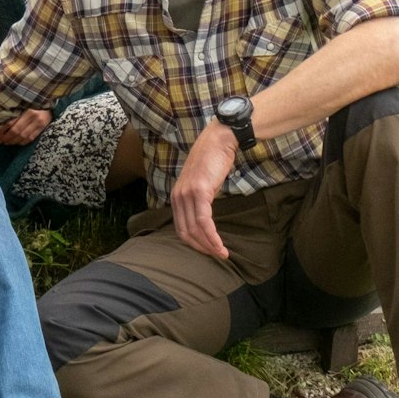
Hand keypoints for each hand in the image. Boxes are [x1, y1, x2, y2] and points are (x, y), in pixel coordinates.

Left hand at [0, 108, 51, 145]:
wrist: (50, 108)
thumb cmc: (35, 106)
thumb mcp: (24, 107)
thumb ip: (15, 114)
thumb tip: (0, 123)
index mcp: (27, 111)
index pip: (12, 122)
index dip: (2, 130)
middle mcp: (33, 118)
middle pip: (17, 131)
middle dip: (6, 137)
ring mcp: (39, 125)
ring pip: (23, 137)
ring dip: (12, 141)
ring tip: (5, 142)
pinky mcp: (42, 130)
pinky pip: (30, 139)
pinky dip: (21, 142)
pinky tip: (15, 142)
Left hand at [170, 122, 237, 259]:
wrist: (219, 140)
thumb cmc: (213, 161)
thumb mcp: (202, 184)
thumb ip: (199, 201)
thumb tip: (204, 219)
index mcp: (176, 197)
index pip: (180, 228)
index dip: (193, 243)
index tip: (207, 250)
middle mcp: (178, 197)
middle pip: (185, 233)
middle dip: (201, 248)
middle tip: (216, 256)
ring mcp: (187, 195)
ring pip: (195, 230)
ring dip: (209, 245)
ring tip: (222, 254)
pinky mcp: (199, 192)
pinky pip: (204, 221)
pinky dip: (212, 236)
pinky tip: (220, 245)